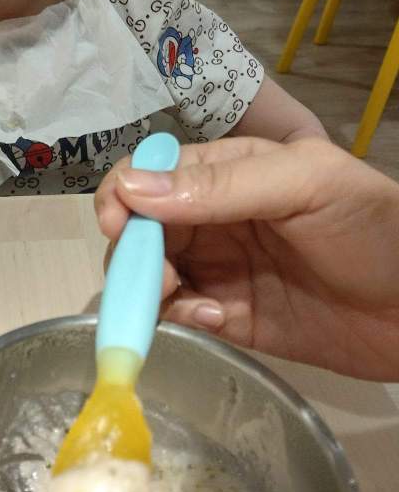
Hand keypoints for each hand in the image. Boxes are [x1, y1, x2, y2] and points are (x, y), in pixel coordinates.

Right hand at [95, 137, 398, 379]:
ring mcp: (219, 269)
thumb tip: (131, 188)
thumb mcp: (306, 184)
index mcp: (227, 171)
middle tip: (158, 279)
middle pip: (138, 230)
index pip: (150, 173)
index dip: (122, 196)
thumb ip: (222, 183)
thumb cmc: (373, 228)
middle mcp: (213, 218)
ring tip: (189, 303)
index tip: (118, 226)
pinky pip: (180, 317)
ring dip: (152, 291)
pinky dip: (182, 321)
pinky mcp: (229, 319)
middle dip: (133, 253)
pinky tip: (217, 321)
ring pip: (150, 277)